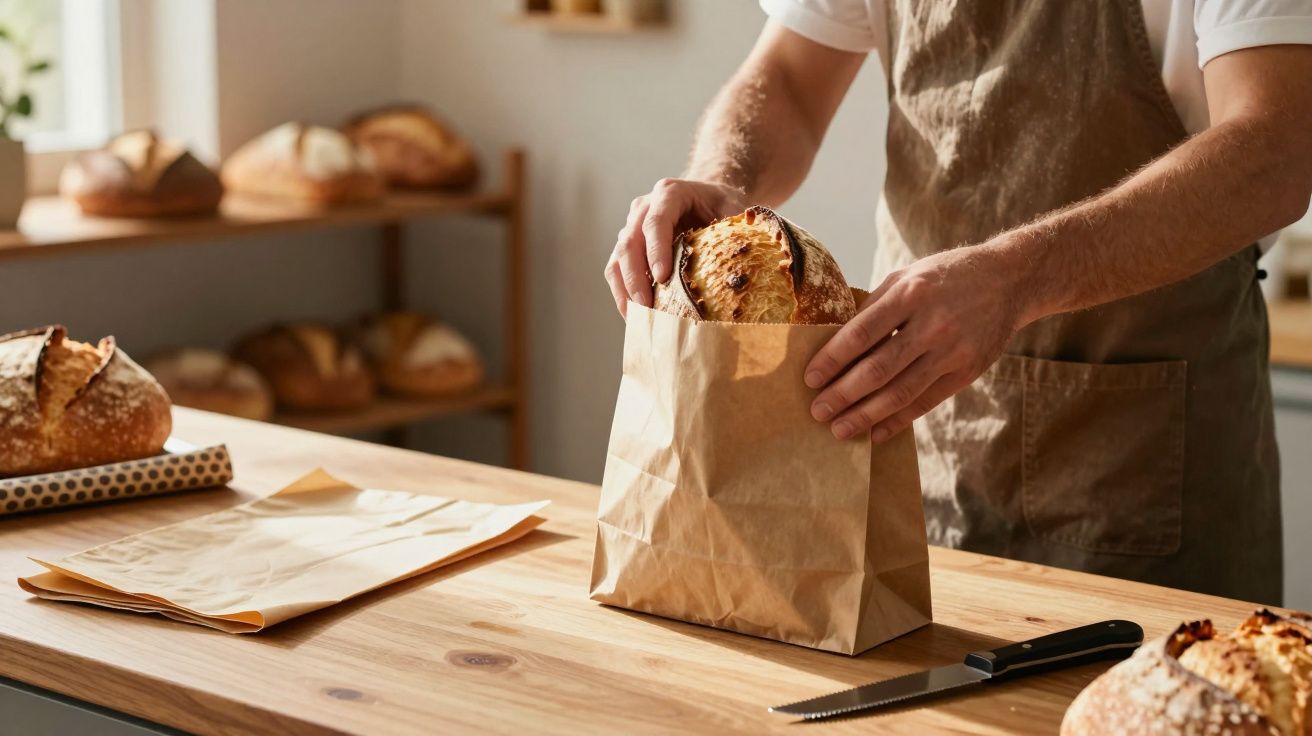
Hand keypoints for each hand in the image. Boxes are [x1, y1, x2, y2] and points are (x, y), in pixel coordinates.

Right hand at [605, 178, 746, 316]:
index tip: (662, 277)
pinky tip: (636, 316)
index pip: (656, 221)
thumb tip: (742, 268)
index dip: (656, 250)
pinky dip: (623, 294)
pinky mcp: (627, 247)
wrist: (708, 198)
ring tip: (639, 319)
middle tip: (647, 307)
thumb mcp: (733, 209)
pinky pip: (616, 271)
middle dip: (636, 278)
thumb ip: (734, 230)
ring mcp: (631, 227)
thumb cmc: (722, 205)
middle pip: (629, 242)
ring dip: (625, 290)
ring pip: (618, 259)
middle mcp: (643, 207)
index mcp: (669, 193)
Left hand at [804, 244, 1034, 442]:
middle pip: (878, 369)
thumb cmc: (945, 277)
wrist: (1009, 280)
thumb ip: (874, 308)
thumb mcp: (907, 277)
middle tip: (817, 412)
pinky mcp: (967, 372)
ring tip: (839, 429)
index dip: (832, 359)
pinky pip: (926, 402)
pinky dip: (897, 421)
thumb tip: (833, 342)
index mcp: (909, 294)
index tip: (809, 379)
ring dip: (865, 415)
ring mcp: (952, 351)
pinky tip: (875, 432)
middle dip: (843, 394)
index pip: (861, 333)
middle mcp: (932, 324)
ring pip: (901, 392)